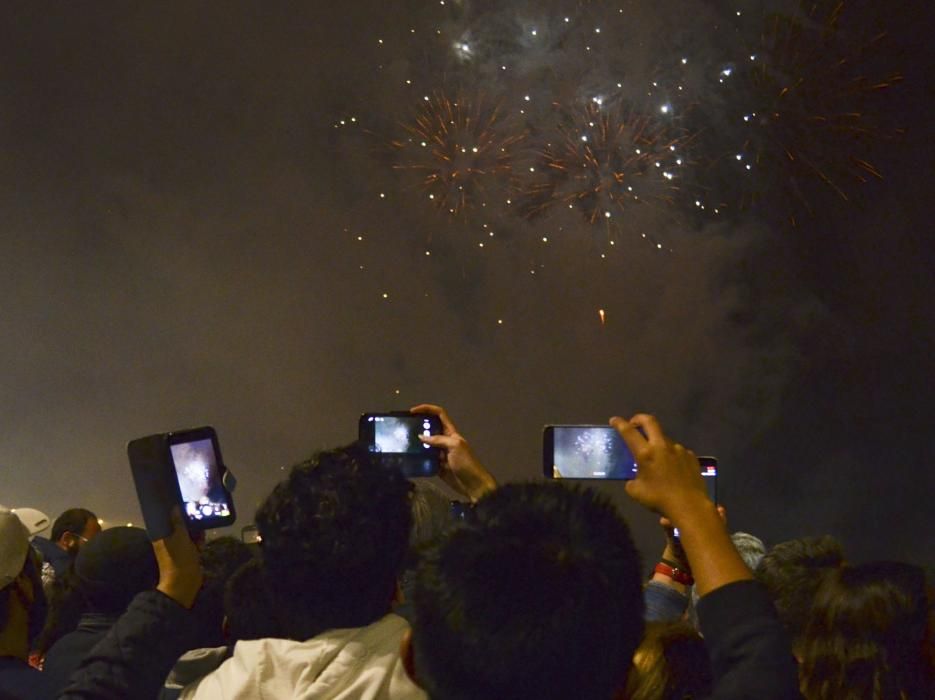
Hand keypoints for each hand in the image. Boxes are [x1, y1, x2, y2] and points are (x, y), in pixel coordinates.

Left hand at [152, 508, 202, 607]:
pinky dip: (198, 542)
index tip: (183, 506)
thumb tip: (175, 507)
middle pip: (179, 525)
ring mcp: (178, 547)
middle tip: (196, 523)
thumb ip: (178, 521)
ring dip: (196, 534)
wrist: (184, 582)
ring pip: (189, 533)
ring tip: (199, 539)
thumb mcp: (179, 537)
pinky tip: (201, 546)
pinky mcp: (187, 553)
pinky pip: (194, 542)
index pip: (166, 520)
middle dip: (189, 524)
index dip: (174, 513)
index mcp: (161, 536)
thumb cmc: (179, 557)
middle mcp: (168, 540)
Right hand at [410, 404, 496, 501]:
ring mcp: (440, 453)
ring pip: (425, 444)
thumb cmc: (466, 462)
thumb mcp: (454, 446)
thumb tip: (421, 437)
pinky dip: (418, 458)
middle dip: (418, 425)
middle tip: (405, 427)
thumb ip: (439, 440)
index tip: (413, 411)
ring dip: (416, 443)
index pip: (439, 414)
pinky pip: (425, 459)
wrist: (473, 484)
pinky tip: (409, 457)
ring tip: (403, 442)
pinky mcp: (436, 465)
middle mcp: (444, 440)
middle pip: (430, 428)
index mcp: (451, 432)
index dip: (427, 409)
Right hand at [612, 414, 749, 595]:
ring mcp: (680, 452)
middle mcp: (663, 447)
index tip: (614, 420)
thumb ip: (634, 485)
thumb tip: (635, 484)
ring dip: (658, 445)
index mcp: (646, 454)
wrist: (694, 512)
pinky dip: (672, 458)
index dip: (620, 424)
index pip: (629, 432)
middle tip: (632, 423)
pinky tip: (672, 473)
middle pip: (650, 421)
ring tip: (654, 461)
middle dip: (639, 419)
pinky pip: (678, 454)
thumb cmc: (663, 506)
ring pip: (666, 440)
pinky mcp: (692, 461)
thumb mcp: (639, 496)